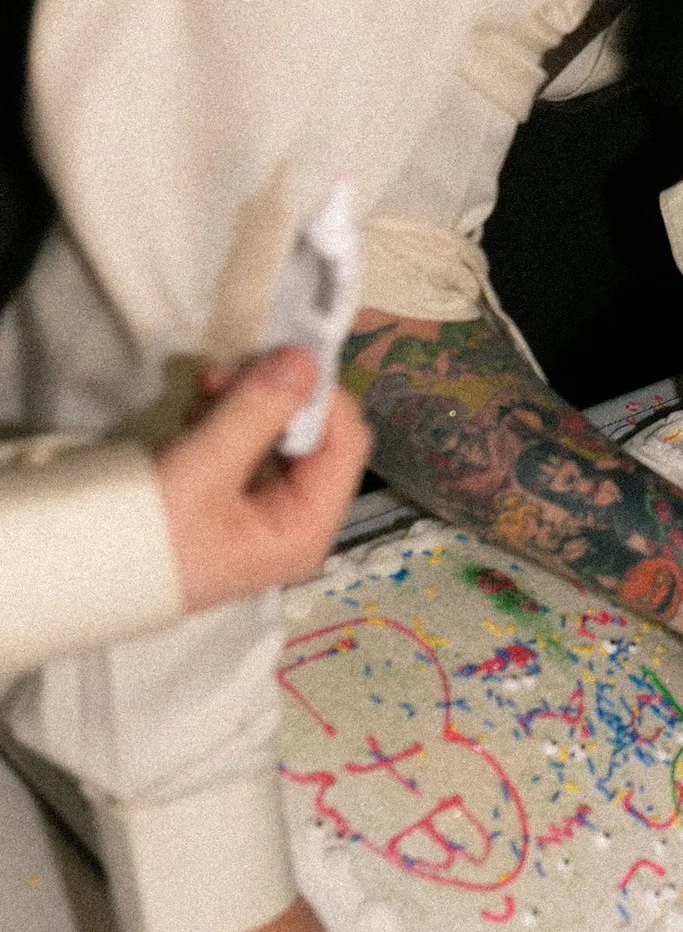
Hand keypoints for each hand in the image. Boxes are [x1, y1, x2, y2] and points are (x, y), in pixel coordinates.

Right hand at [154, 349, 367, 612]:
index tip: (281, 358)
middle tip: (224, 373)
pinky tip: (194, 412)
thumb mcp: (202, 472)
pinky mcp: (233, 491)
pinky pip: (249, 437)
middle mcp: (297, 517)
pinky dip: (226, 414)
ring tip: (202, 391)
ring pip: (280, 428)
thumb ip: (255, 414)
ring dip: (246, 398)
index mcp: (306, 527)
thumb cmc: (151, 539)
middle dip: (275, 394)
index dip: (322, 396)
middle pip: (315, 431)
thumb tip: (304, 360)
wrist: (86, 573)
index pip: (348, 444)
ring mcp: (265, 504)